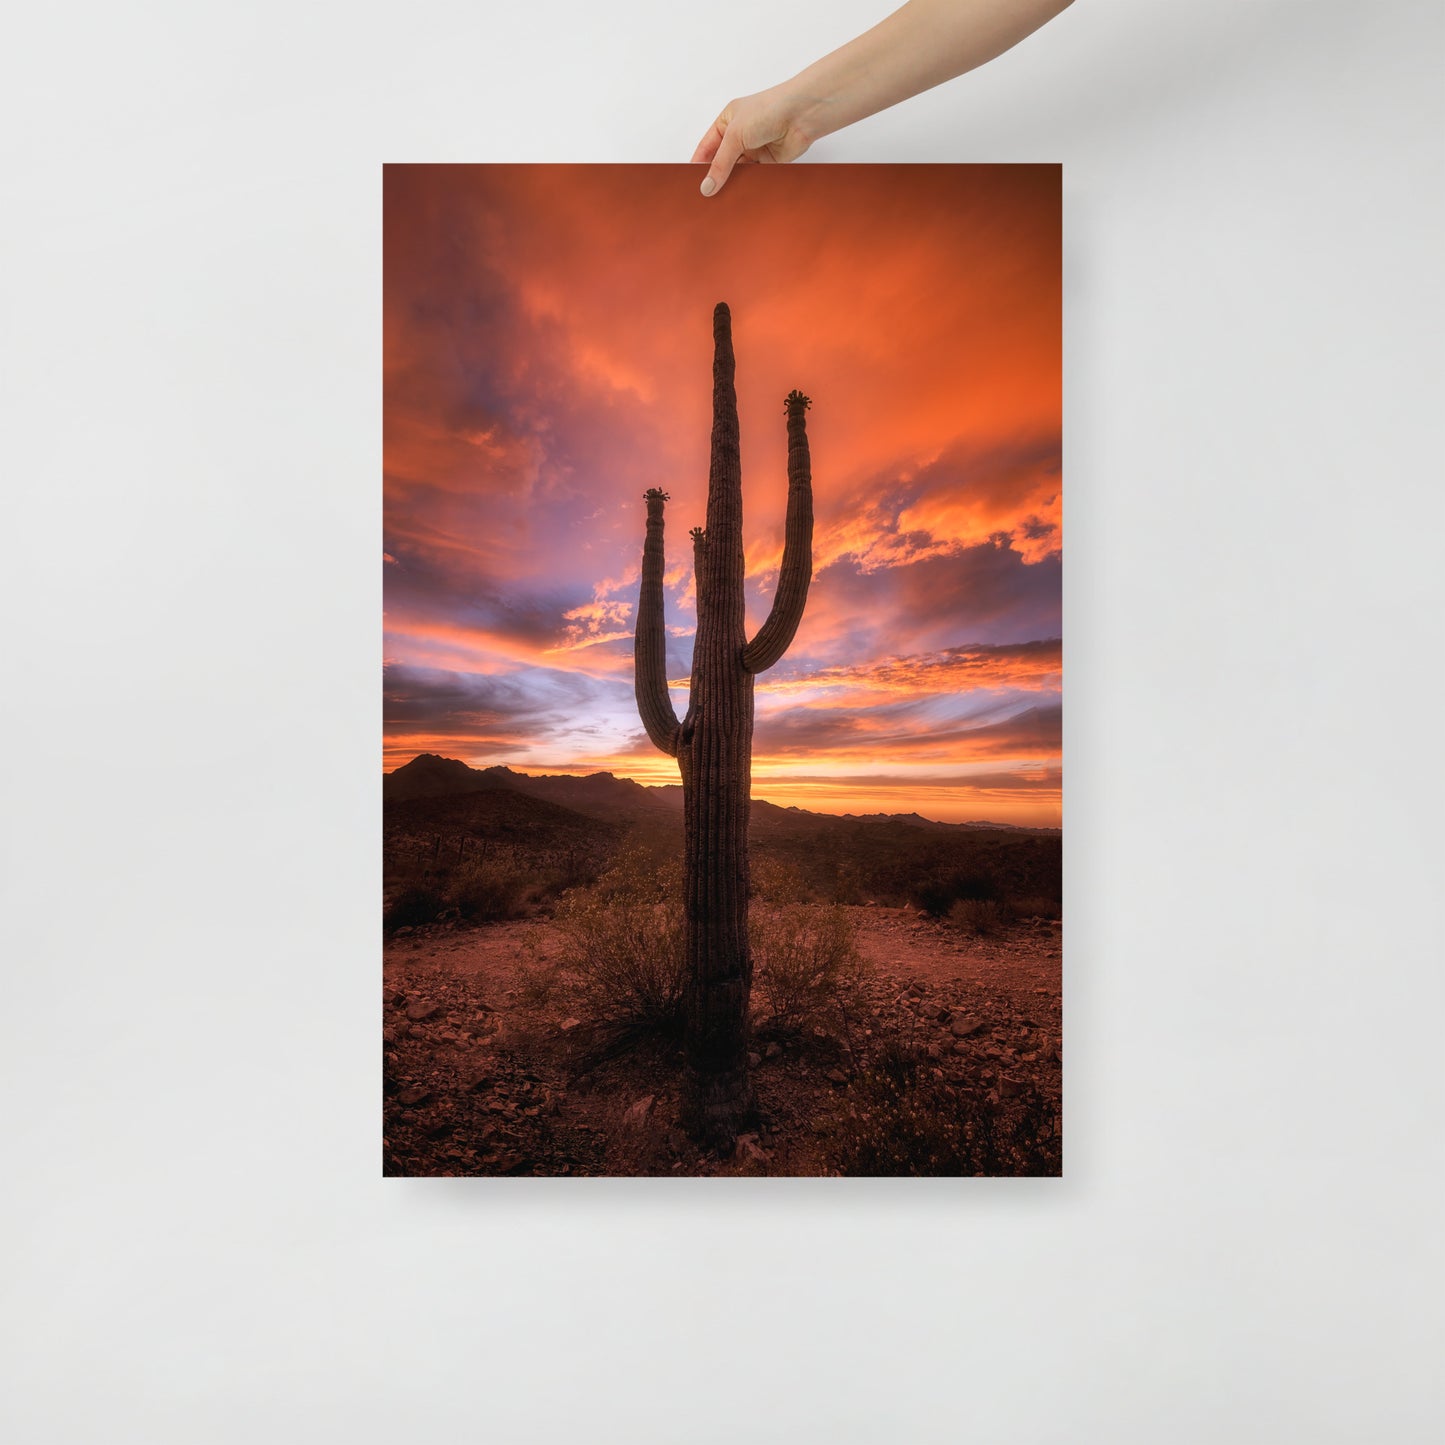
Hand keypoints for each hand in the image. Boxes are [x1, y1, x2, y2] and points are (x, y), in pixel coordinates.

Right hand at [691, 88, 814, 197]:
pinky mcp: (768, 162)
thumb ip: (720, 164)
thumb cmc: (768, 110)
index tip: (690, 182)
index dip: (698, 164)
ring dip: (731, 183)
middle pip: (721, 161)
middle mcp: (739, 135)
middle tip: (704, 196)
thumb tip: (707, 186)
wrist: (800, 115)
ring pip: (737, 172)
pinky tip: (739, 196)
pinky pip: (753, 178)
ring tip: (720, 200)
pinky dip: (747, 186)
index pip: (706, 147)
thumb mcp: (735, 135)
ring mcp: (754, 149)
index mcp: (727, 121)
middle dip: (714, 177)